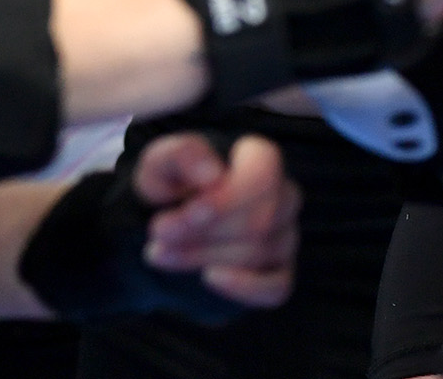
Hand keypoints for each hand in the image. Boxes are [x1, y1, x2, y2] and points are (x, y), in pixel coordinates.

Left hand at [134, 132, 298, 308]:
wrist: (166, 226)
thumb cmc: (169, 186)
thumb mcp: (161, 163)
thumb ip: (183, 156)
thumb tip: (213, 174)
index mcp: (259, 158)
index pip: (264, 174)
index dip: (228, 198)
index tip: (188, 213)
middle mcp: (282, 195)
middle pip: (260, 218)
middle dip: (204, 232)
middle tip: (158, 233)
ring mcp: (284, 237)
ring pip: (259, 252)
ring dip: (205, 256)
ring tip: (162, 252)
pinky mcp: (278, 274)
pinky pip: (277, 287)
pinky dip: (244, 286)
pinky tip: (208, 277)